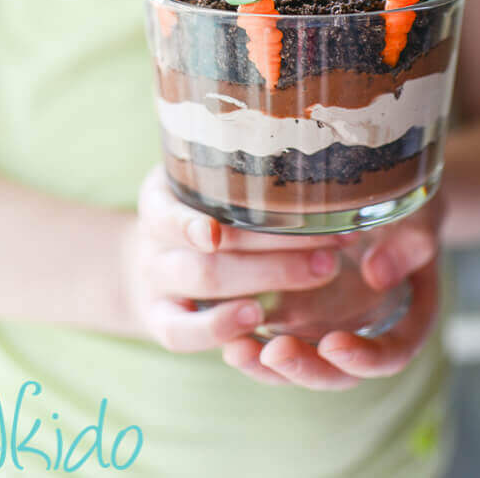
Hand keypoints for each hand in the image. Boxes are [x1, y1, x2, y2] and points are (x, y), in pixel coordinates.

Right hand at [126, 165, 342, 351]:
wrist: (148, 261)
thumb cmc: (190, 212)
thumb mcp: (194, 184)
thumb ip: (227, 170)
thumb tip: (305, 144)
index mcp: (160, 200)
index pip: (167, 212)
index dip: (188, 225)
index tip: (215, 233)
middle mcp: (154, 242)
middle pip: (207, 253)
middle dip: (273, 249)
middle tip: (332, 245)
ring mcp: (157, 284)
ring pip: (205, 284)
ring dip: (267, 279)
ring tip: (320, 272)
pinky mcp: (162, 322)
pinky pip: (181, 334)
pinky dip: (217, 330)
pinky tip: (259, 322)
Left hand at [222, 194, 443, 389]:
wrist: (378, 192)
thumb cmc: (406, 203)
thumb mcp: (416, 216)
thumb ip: (407, 243)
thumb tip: (378, 275)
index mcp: (406, 319)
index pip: (391, 355)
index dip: (364, 358)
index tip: (334, 345)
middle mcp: (365, 332)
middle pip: (339, 372)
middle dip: (305, 367)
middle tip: (275, 353)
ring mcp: (330, 327)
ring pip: (301, 361)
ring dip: (268, 363)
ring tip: (236, 349)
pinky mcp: (298, 313)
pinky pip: (275, 337)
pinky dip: (252, 338)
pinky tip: (225, 332)